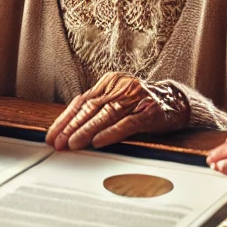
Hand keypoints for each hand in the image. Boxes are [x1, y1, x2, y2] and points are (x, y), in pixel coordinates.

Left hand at [45, 72, 189, 150]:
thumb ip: (97, 111)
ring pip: (106, 115)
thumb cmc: (141, 105)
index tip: (51, 135)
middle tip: (57, 142)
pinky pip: (127, 123)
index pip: (81, 101)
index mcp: (109, 82)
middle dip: (71, 127)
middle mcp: (120, 86)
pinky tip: (99, 141)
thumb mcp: (117, 101)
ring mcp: (135, 98)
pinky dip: (111, 133)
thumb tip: (68, 131)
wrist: (175, 102)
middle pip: (91, 108)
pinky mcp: (149, 111)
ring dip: (87, 131)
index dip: (64, 119)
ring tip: (73, 144)